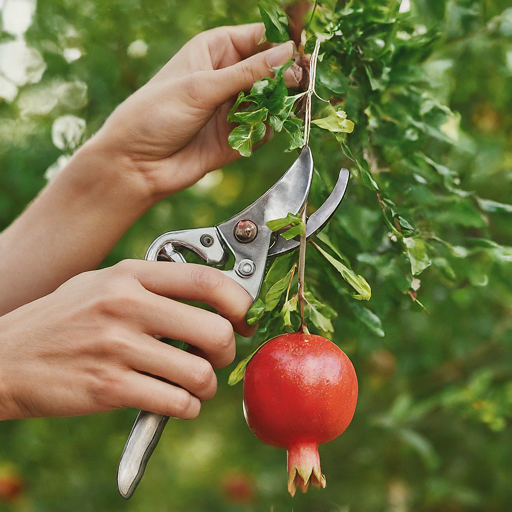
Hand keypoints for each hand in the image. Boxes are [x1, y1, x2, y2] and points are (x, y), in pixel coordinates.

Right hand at [0, 260, 253, 419]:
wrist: (4, 357)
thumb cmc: (62, 320)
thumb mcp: (104, 285)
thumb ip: (155, 287)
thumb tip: (212, 299)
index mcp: (130, 275)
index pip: (206, 280)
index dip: (240, 301)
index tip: (246, 318)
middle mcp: (125, 305)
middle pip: (214, 330)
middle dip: (228, 351)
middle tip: (217, 357)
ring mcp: (116, 347)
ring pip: (199, 372)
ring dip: (207, 386)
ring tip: (193, 384)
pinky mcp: (108, 387)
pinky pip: (176, 402)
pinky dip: (186, 407)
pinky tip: (175, 401)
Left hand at [88, 23, 299, 199]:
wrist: (137, 164)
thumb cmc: (156, 114)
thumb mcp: (201, 87)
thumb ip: (247, 74)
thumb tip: (288, 53)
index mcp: (214, 52)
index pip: (258, 38)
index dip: (282, 42)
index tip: (302, 50)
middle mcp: (226, 78)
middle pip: (270, 71)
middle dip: (285, 77)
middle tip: (299, 82)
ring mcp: (232, 109)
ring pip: (271, 102)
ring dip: (279, 106)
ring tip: (280, 108)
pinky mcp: (236, 139)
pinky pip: (262, 131)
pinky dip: (266, 131)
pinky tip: (261, 130)